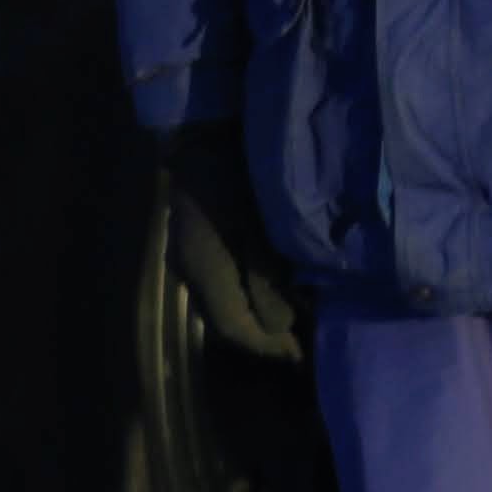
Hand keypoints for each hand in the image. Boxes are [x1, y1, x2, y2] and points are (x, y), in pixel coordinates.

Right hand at [156, 125, 304, 362]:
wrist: (202, 135)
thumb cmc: (236, 179)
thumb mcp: (259, 232)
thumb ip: (268, 283)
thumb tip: (280, 329)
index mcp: (204, 273)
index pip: (234, 330)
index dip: (268, 347)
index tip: (300, 356)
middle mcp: (191, 273)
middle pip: (226, 322)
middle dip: (263, 337)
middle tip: (299, 344)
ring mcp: (191, 257)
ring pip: (224, 305)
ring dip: (257, 318)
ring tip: (292, 323)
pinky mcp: (199, 243)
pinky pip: (224, 285)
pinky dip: (249, 296)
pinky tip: (275, 292)